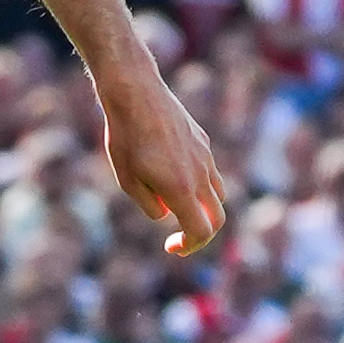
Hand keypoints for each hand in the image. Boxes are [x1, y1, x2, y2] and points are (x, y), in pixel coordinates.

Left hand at [102, 67, 229, 255]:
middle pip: (218, 217)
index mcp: (182, 190)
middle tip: (180, 237)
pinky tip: (173, 174)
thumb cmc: (125, 138)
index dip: (189, 246)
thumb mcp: (128, 180)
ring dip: (203, 208)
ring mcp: (205, 157)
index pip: (201, 231)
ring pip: (217, 193)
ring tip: (175, 205)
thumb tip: (167, 213)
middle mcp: (201, 175)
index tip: (171, 247)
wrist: (136, 95)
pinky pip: (209, 171)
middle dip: (202, 233)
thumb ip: (150, 205)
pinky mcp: (203, 142)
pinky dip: (199, 184)